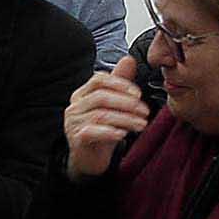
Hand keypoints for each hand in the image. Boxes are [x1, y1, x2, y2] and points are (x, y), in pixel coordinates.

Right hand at [64, 56, 151, 177]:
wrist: (89, 159)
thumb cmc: (102, 130)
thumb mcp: (113, 105)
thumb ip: (119, 82)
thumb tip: (129, 59)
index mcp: (82, 94)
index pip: (99, 80)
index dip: (120, 84)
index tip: (138, 94)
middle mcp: (75, 106)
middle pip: (101, 97)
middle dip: (126, 103)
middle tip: (145, 111)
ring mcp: (73, 123)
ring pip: (101, 115)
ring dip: (125, 119)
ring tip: (142, 124)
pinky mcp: (77, 139)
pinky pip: (93, 131)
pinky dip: (110, 132)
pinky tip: (123, 134)